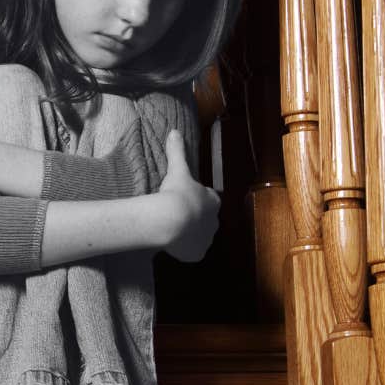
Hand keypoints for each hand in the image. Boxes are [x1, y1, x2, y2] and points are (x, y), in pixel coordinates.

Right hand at [155, 129, 219, 261]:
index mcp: (212, 201)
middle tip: (176, 215)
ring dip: (189, 234)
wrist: (171, 219)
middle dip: (194, 218)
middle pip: (205, 219)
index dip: (196, 200)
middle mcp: (214, 221)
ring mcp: (206, 239)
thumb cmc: (177, 193)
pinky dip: (184, 250)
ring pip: (199, 236)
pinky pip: (191, 252)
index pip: (208, 199)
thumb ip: (177, 151)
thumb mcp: (177, 170)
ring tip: (172, 231)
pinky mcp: (197, 254)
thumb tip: (174, 131)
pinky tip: (172, 245)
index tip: (184, 199)